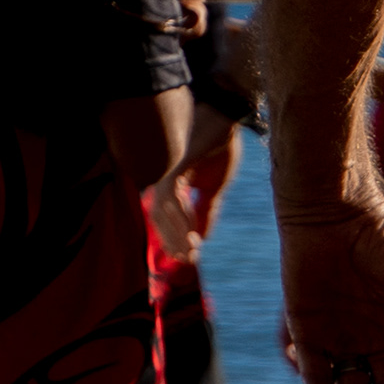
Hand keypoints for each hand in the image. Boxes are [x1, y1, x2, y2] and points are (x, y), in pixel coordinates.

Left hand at [147, 114, 239, 265]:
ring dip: (177, 234)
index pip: (164, 219)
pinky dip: (182, 217)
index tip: (188, 258)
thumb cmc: (218, 152)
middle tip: (187, 260)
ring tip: (191, 250)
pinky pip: (173, 198)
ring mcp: (166, 173)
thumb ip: (205, 212)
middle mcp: (163, 180)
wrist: (224, 124)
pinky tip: (193, 231)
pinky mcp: (175, 167)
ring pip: (163, 211)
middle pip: (158, 218)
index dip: (173, 240)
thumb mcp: (213, 190)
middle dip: (173, 241)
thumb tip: (202, 237)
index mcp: (170, 186)